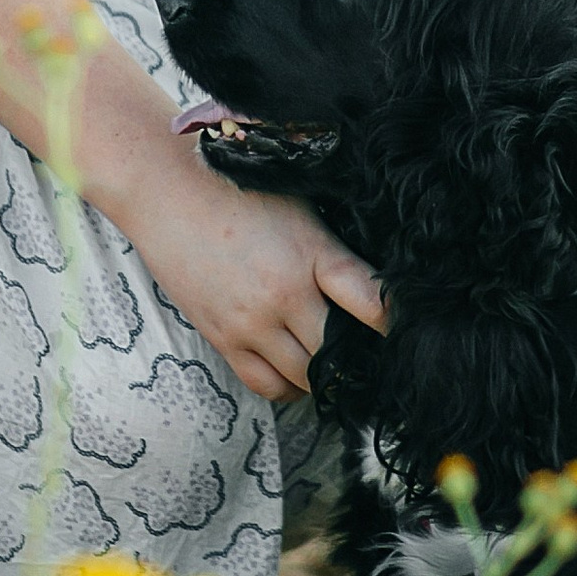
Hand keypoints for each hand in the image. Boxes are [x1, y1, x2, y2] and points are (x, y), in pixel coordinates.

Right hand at [113, 143, 385, 402]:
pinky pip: (265, 384)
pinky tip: (299, 374)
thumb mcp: (300, 206)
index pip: (372, 302)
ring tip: (338, 368)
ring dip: (325, 376)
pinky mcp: (222, 337)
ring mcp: (251, 321)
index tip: (412, 334)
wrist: (165, 189)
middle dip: (359, 359)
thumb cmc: (239, 187)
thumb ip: (334, 249)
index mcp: (312, 252)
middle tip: (372, 359)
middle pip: (339, 353)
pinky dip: (289, 387)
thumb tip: (375, 283)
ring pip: (306, 377)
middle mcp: (284, 293)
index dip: (397, 324)